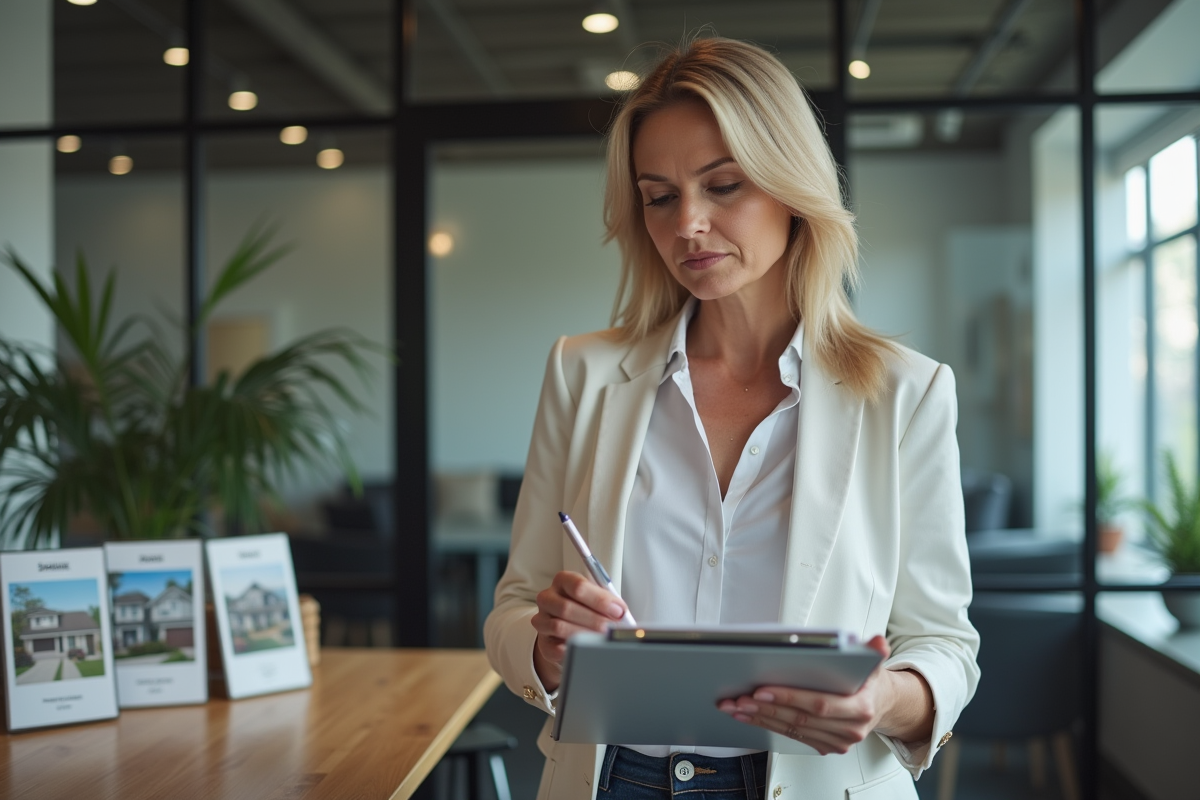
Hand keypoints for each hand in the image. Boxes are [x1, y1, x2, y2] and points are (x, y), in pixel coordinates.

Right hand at [531, 571, 629, 692]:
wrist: (569, 629)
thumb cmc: (587, 610)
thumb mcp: (598, 600)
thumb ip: (608, 603)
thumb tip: (622, 614)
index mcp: (563, 581)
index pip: (578, 586)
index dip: (599, 600)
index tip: (618, 611)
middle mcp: (548, 598)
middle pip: (567, 607)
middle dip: (594, 620)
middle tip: (612, 628)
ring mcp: (542, 619)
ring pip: (559, 627)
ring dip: (584, 634)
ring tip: (601, 639)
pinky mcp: (543, 642)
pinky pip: (554, 647)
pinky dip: (572, 648)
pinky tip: (586, 649)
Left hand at [717, 635, 932, 754]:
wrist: (881, 704)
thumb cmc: (870, 681)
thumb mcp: (873, 662)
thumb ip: (873, 652)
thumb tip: (877, 642)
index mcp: (860, 708)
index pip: (819, 705)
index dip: (789, 698)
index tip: (762, 690)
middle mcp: (849, 729)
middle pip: (799, 720)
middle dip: (765, 709)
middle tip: (739, 698)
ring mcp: (837, 741)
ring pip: (791, 731)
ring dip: (760, 719)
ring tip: (736, 707)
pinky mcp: (826, 746)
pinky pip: (792, 737)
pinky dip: (767, 725)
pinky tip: (749, 717)